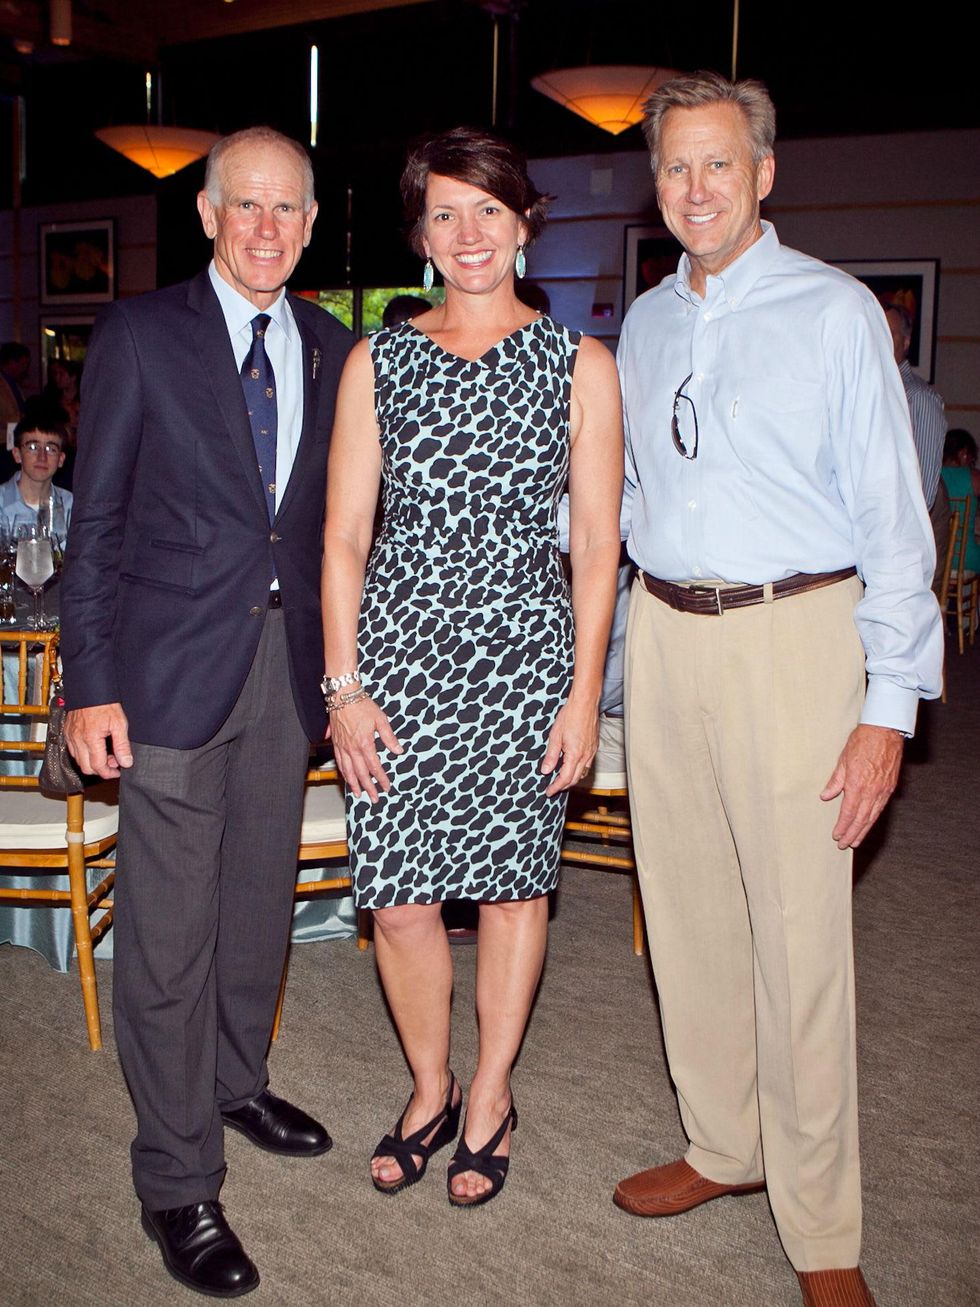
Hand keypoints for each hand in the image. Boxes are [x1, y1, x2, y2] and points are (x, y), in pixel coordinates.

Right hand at [64, 702, 133, 779]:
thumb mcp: (119, 724)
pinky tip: (95, 747)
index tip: (117, 771)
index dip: (109, 773)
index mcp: (90, 739)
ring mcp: (70, 736)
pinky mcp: (67, 732)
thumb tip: (126, 762)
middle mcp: (77, 739)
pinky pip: (73, 750)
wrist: (91, 689)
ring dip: (92, 762)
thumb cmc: (105, 703)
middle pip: (86, 767)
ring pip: (78, 760)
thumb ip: (122, 746)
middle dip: (101, 769)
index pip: (98, 766)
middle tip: (113, 763)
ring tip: (106, 753)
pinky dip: (83, 754)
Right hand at [329, 697, 402, 802]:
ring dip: (354, 784)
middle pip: (361, 773)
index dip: (381, 779)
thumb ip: (389, 737)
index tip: (386, 787)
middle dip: (368, 788)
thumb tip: (398, 750)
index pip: (375, 766)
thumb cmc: (361, 705)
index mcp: (365, 743)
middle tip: (374, 798)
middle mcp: (352, 748)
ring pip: (347, 770)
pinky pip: (339, 762)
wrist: (342, 695)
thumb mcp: (381, 719)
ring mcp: (342, 746)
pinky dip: (343, 772)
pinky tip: (346, 777)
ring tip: (358, 794)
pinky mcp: (335, 743)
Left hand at [541, 696, 598, 796]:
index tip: (549, 791)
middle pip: (575, 779)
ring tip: (561, 780)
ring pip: (583, 773)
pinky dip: (579, 770)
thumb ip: (551, 755)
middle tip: (553, 788)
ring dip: (572, 779)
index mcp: (575, 754)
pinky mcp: (594, 746)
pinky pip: (587, 764)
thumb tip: (546, 770)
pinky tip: (572, 767)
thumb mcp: (555, 736)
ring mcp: (592, 751)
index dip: (556, 787)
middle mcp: (586, 756)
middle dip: (564, 786)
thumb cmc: (570, 716)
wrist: (585, 703)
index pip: (565, 778)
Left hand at [820, 723, 903, 848]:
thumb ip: (835, 781)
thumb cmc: (863, 742)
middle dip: (853, 834)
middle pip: (861, 819)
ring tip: (856, 841)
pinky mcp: (890, 786)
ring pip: (873, 816)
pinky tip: (869, 823)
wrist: (885, 731)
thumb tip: (826, 796)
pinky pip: (881, 808)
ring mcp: (883, 790)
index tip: (837, 836)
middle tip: (845, 845)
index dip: (843, 826)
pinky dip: (874, 818)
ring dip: (863, 830)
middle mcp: (872, 791)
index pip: (849, 812)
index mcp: (858, 785)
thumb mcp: (843, 760)